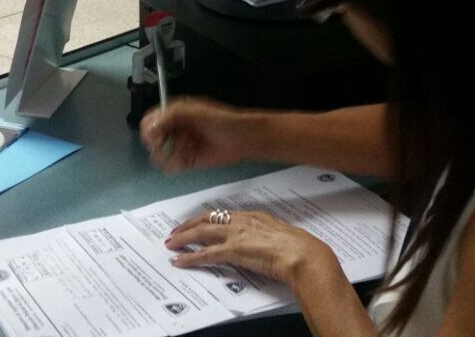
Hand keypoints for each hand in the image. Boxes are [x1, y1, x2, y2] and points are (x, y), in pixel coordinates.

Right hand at [139, 97, 246, 173]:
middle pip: (152, 140)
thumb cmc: (222, 121)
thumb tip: (149, 128)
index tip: (159, 137)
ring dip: (171, 155)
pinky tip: (189, 159)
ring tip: (188, 150)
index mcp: (174, 112)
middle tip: (179, 143)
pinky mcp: (186, 160)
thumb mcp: (196, 113)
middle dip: (162, 145)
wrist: (243, 139)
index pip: (149, 120)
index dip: (150, 130)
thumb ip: (171, 116)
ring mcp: (179, 145)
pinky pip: (171, 166)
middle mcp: (174, 128)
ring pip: (159, 155)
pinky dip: (176, 165)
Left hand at [165, 209, 340, 286]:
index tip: (196, 223)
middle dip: (189, 225)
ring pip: (202, 232)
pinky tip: (180, 260)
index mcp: (254, 216)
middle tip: (175, 232)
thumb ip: (268, 235)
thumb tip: (263, 242)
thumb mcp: (281, 235)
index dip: (206, 219)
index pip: (223, 214)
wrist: (303, 255)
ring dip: (183, 238)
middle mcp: (242, 221)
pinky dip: (190, 257)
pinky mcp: (233, 250)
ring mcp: (236, 235)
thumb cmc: (299, 248)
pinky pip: (205, 254)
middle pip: (207, 219)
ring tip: (171, 243)